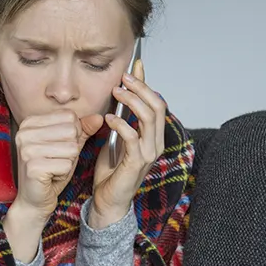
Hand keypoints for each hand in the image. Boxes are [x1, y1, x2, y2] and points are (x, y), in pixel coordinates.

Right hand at [5, 110, 102, 261]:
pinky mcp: (32, 167)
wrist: (34, 200)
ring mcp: (27, 149)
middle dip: (72, 149)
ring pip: (71, 148)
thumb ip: (83, 130)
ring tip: (54, 168)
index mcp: (30, 123)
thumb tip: (99, 117)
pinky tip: (51, 177)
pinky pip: (66, 165)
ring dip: (68, 162)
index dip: (73, 134)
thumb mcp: (68, 146)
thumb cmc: (50, 171)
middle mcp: (24, 133)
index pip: (69, 116)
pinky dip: (63, 173)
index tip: (59, 148)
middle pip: (71, 131)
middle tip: (56, 160)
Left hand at [91, 58, 165, 228]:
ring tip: (116, 93)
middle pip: (157, 106)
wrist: (108, 201)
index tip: (135, 65)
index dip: (147, 83)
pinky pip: (133, 136)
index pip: (158, 103)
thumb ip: (122, 117)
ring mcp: (148, 153)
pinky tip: (108, 118)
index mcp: (154, 136)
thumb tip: (121, 93)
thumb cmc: (112, 171)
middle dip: (141, 88)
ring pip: (149, 118)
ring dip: (132, 101)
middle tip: (123, 78)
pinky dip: (120, 123)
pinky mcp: (136, 162)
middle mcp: (156, 143)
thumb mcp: (117, 137)